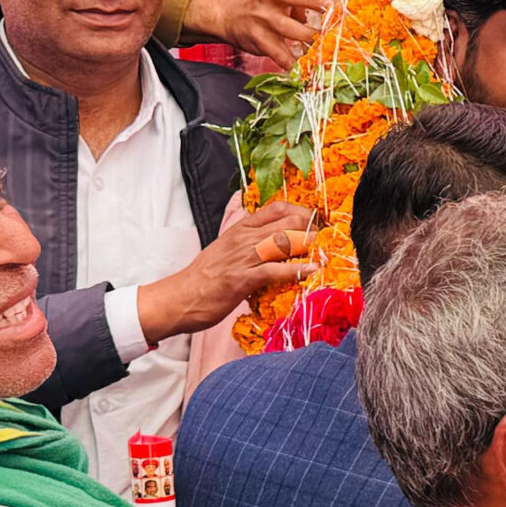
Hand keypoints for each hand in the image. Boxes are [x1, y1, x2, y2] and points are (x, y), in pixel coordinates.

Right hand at [135, 199, 311, 342]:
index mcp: (240, 229)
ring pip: (284, 241)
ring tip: (325, 250)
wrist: (178, 298)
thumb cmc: (204, 278)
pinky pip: (275, 270)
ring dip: (308, 245)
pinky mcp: (242, 279)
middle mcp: (243, 239)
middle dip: (312, 228)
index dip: (301, 211)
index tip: (316, 221)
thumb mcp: (227, 250)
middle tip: (327, 239)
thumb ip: (249, 242)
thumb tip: (274, 240)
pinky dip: (296, 270)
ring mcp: (243, 258)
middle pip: (287, 222)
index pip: (276, 208)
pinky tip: (311, 270)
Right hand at [184, 0, 333, 64]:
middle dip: (315, 1)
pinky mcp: (260, 40)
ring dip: (312, 37)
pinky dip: (296, 63)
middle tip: (337, 8)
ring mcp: (265, 18)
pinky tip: (311, 67)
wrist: (228, 14)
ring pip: (290, 29)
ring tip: (331, 43)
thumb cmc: (269, 0)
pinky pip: (280, 55)